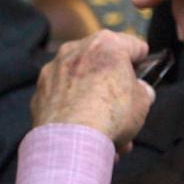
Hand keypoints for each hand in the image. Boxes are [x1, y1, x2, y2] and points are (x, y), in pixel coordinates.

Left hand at [31, 31, 156, 152]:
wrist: (71, 140)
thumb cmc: (111, 114)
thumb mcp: (143, 101)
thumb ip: (141, 91)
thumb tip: (139, 92)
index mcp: (105, 44)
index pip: (131, 44)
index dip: (142, 57)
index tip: (145, 66)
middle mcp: (74, 50)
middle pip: (101, 65)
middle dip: (114, 87)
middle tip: (125, 108)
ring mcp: (53, 71)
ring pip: (81, 85)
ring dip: (94, 104)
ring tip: (107, 132)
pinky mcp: (39, 94)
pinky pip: (63, 101)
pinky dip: (74, 114)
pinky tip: (85, 135)